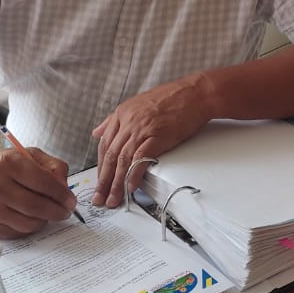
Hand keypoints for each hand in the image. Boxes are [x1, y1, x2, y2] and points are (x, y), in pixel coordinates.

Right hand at [0, 146, 75, 238]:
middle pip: (37, 206)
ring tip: (47, 213)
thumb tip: (65, 185)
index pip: (43, 182)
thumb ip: (50, 165)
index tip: (71, 200)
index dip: (61, 194)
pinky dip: (29, 226)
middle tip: (65, 212)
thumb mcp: (24, 155)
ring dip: (44, 220)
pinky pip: (17, 232)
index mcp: (7, 164)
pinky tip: (30, 217)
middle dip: (57, 211)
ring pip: (29, 223)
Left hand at [92, 75, 210, 207]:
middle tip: (99, 198)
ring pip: (122, 160)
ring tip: (114, 199)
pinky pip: (140, 158)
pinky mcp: (157, 136)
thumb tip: (97, 132)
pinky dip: (133, 175)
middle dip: (103, 180)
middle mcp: (128, 121)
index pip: (104, 144)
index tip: (100, 181)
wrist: (196, 93)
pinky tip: (130, 186)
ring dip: (116, 183)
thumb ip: (115, 119)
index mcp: (122, 113)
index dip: (100, 166)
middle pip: (110, 155)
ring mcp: (142, 128)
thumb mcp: (138, 104)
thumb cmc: (173, 98)